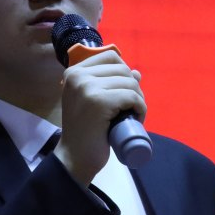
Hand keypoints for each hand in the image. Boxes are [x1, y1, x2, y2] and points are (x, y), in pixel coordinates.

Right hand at [53, 49, 144, 185]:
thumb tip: (136, 73)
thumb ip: (110, 84)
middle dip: (133, 88)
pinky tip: (136, 119)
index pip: (110, 56)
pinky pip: (132, 96)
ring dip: (138, 99)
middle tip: (130, 109)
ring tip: (132, 115)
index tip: (123, 93)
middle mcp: (78, 75)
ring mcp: (87, 87)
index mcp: (73, 72)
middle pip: (123, 69)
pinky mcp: (99, 101)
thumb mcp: (93, 101)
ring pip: (130, 82)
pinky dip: (140, 108)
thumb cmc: (84, 131)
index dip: (124, 73)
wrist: (74, 158)